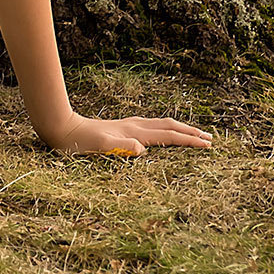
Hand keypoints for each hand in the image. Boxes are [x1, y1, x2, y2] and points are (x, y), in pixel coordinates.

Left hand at [44, 112, 211, 155]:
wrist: (62, 129)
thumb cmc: (80, 142)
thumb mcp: (100, 146)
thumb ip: (120, 146)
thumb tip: (142, 148)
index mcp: (134, 132)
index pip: (168, 136)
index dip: (189, 140)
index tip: (208, 145)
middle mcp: (134, 126)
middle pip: (169, 126)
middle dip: (191, 132)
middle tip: (211, 139)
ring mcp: (128, 125)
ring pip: (161, 124)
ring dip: (180, 129)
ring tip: (194, 134)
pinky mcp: (122, 127)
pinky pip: (152, 127)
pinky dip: (166, 129)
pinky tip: (163, 132)